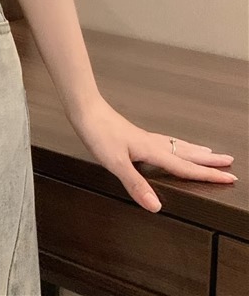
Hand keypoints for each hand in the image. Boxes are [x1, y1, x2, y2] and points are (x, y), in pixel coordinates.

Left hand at [68, 94, 236, 212]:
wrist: (84, 109)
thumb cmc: (98, 133)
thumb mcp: (116, 163)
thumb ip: (136, 184)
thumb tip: (156, 206)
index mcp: (152, 151)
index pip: (185, 167)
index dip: (207, 175)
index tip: (230, 178)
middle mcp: (151, 143)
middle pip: (186, 152)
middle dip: (208, 159)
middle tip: (229, 162)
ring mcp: (143, 138)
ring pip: (176, 145)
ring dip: (194, 150)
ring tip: (208, 152)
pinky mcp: (134, 135)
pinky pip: (164, 141)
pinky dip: (176, 145)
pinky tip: (170, 146)